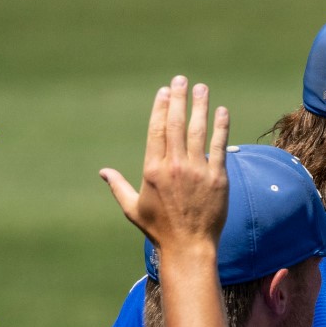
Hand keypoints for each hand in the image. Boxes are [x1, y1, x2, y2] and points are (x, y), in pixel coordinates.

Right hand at [102, 77, 229, 254]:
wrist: (189, 246)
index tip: (164, 92)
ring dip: (200, 106)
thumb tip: (103, 172)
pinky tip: (222, 111)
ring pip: (197, 131)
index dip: (160, 108)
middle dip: (178, 99)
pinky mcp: (218, 178)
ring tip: (202, 88)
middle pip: (176, 124)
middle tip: (181, 80)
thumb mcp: (132, 207)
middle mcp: (174, 166)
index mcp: (152, 169)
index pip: (156, 130)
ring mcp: (197, 171)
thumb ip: (118, 186)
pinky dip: (220, 127)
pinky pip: (219, 147)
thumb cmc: (159, 229)